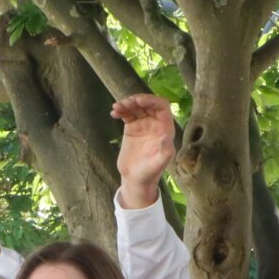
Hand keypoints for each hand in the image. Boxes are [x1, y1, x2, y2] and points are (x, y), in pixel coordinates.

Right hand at [112, 94, 179, 208]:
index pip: (162, 107)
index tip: (138, 101)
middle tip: (125, 103)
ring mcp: (144, 125)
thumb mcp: (158, 164)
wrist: (135, 179)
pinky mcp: (132, 128)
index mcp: (165, 129)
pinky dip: (121, 110)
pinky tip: (113, 113)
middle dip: (138, 100)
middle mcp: (156, 124)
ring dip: (127, 103)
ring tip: (116, 107)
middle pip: (149, 104)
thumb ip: (164, 152)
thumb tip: (165, 137)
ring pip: (137, 107)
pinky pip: (127, 114)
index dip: (152, 101)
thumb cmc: (149, 174)